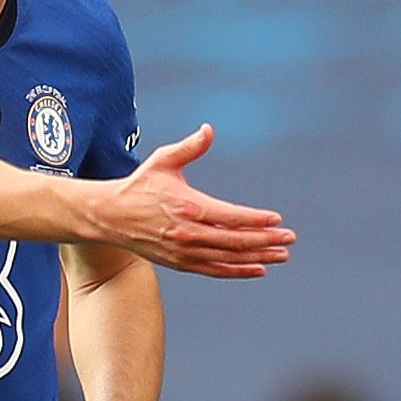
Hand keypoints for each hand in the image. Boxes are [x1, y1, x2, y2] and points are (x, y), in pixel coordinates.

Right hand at [82, 124, 293, 276]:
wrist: (110, 217)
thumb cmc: (139, 185)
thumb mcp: (163, 160)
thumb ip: (189, 147)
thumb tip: (208, 129)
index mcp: (188, 207)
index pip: (231, 218)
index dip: (257, 220)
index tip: (277, 220)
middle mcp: (189, 234)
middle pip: (236, 242)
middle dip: (266, 240)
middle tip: (290, 239)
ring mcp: (185, 252)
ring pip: (229, 259)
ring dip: (258, 258)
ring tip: (282, 256)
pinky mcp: (181, 264)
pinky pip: (216, 270)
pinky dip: (238, 271)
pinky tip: (258, 268)